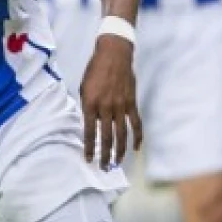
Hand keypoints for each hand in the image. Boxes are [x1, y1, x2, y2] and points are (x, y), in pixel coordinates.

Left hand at [79, 35, 141, 170]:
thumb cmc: (95, 70)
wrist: (114, 55)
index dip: (88, 147)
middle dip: (104, 154)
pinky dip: (137, 137)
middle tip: (103, 167)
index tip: (88, 159)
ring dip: (119, 150)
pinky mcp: (132, 103)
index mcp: (90, 103)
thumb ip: (87, 106)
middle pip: (106, 137)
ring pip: (121, 134)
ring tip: (117, 163)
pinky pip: (136, 123)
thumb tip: (90, 123)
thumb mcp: (83, 87)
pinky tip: (136, 148)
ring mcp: (120, 106)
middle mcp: (105, 107)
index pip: (88, 131)